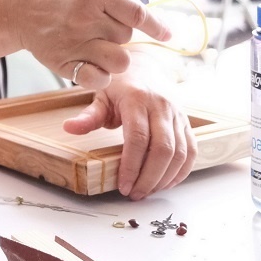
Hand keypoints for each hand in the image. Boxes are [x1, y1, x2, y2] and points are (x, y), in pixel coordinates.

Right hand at [7, 0, 170, 85]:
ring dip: (116, 56)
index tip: (169, 35)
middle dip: (120, 34)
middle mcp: (85, 17)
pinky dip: (101, 75)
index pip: (137, 13)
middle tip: (101, 27)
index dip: (157, 26)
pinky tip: (93, 64)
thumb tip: (145, 10)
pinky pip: (98, 78)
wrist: (13, 8)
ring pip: (120, 60)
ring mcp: (74, 41)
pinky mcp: (63, 62)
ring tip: (100, 47)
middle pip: (127, 36)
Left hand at [62, 64, 196, 198]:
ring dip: (165, 178)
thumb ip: (88, 116)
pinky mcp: (187, 123)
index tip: (123, 185)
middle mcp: (161, 106)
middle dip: (149, 177)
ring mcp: (177, 115)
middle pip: (162, 149)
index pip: (138, 138)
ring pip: (180, 153)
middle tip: (135, 194)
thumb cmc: (119, 85)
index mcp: (137, 99)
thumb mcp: (100, 96)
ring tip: (148, 192)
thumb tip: (69, 128)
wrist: (145, 66)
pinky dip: (182, 171)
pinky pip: (191, 150)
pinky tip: (166, 183)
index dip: (132, 165)